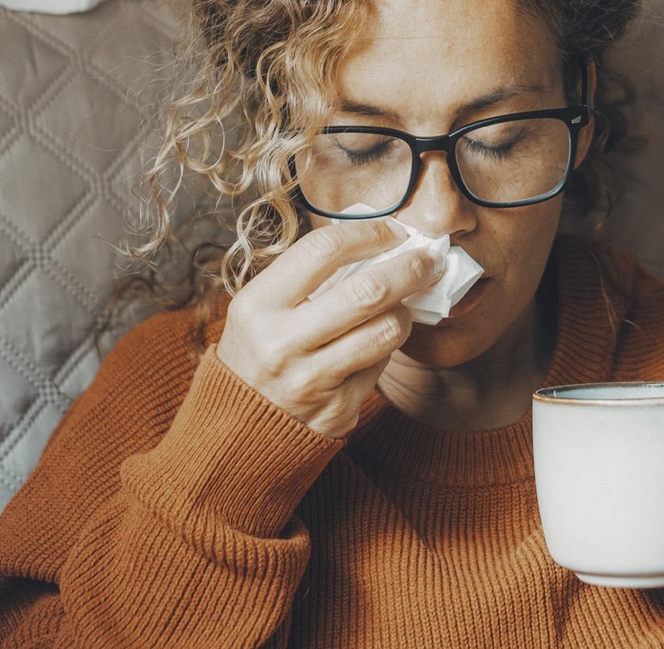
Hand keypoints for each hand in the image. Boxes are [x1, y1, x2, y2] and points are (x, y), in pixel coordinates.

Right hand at [215, 219, 444, 437]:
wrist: (235, 430)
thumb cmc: (256, 352)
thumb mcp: (260, 308)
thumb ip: (308, 277)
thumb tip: (377, 244)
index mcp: (257, 306)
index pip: (324, 250)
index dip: (370, 233)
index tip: (394, 232)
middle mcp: (282, 343)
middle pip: (369, 290)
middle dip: (411, 267)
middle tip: (428, 258)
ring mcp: (312, 380)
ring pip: (387, 330)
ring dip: (405, 311)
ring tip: (403, 303)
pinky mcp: (338, 409)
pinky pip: (381, 366)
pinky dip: (384, 348)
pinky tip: (375, 343)